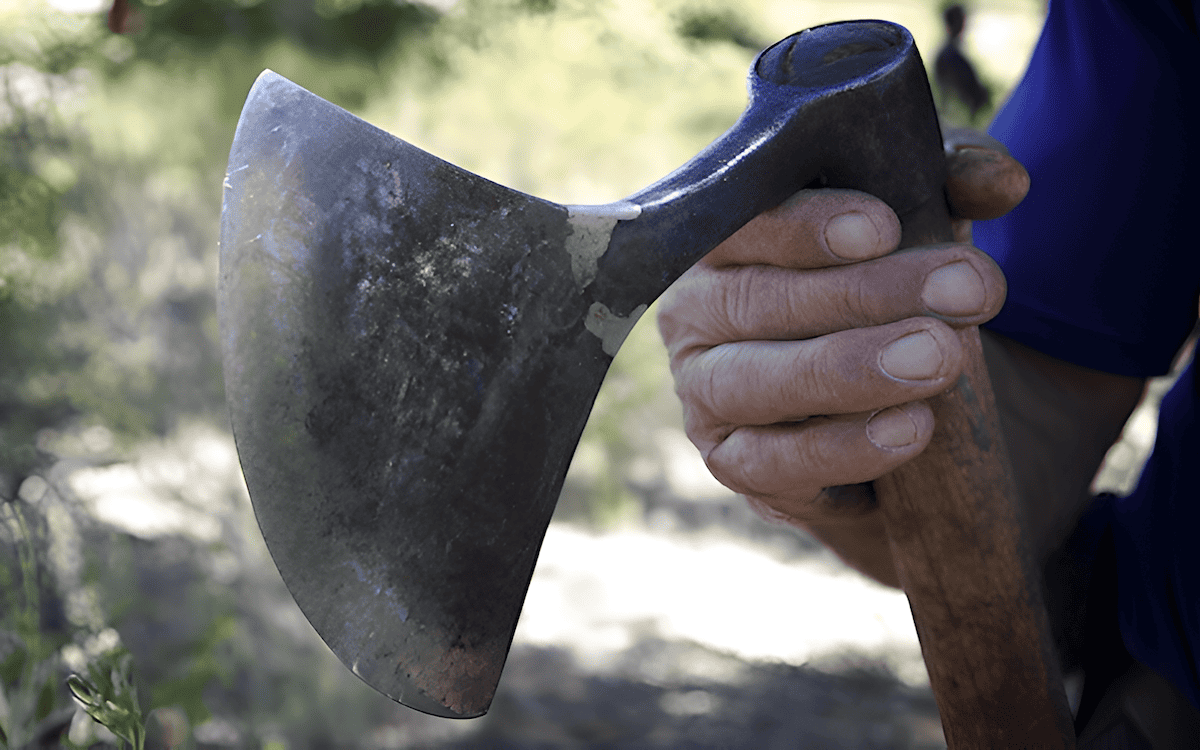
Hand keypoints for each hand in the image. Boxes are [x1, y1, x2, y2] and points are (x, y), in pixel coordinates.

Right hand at [656, 129, 1027, 582]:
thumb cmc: (880, 300)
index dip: (808, 225)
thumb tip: (1002, 180)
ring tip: (939, 360)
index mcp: (726, 243)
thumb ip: (950, 190)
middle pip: (758, 300)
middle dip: (865, 295)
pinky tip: (910, 430)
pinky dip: (841, 448)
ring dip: (850, 371)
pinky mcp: (733, 464)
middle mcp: (695, 314)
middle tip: (964, 290)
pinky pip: (772, 462)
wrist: (874, 411)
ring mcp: (705, 394)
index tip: (886, 227)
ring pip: (757, 382)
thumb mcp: (917, 230)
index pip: (746, 221)